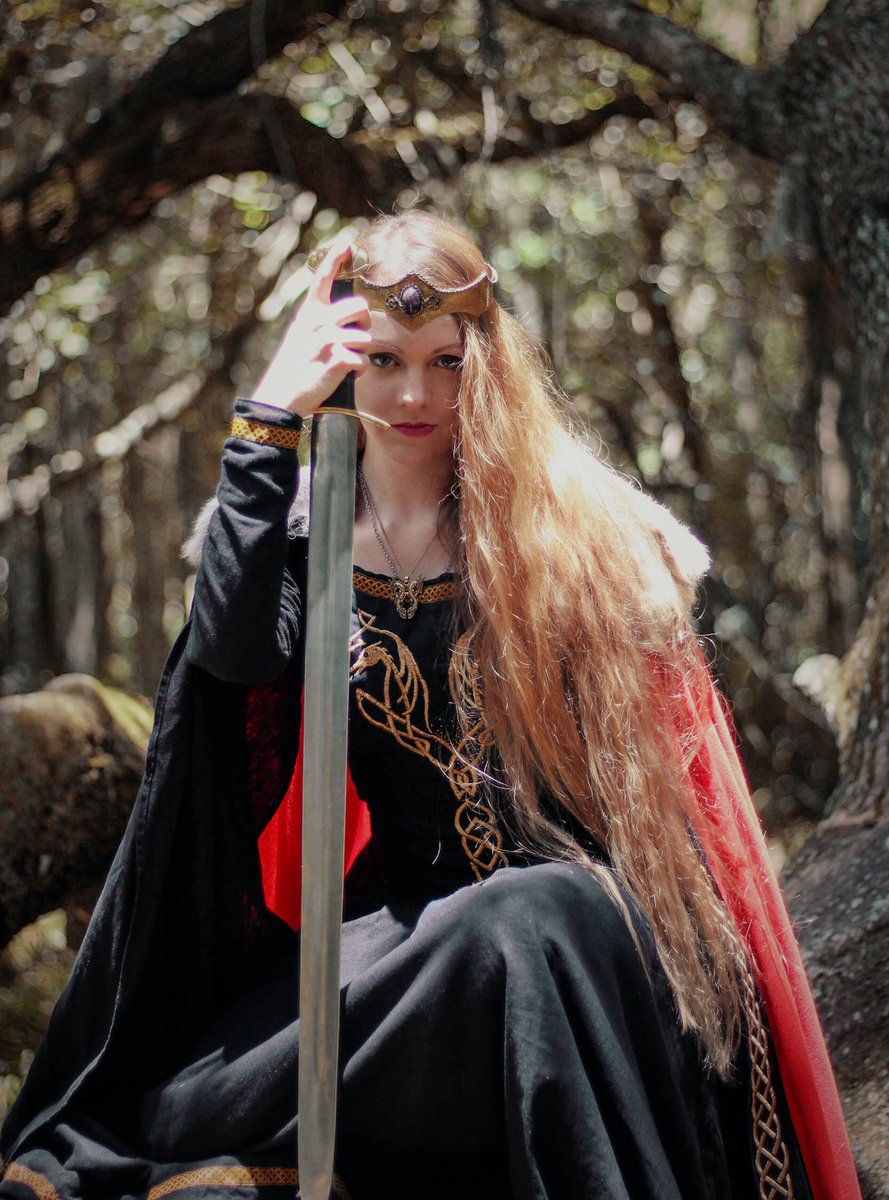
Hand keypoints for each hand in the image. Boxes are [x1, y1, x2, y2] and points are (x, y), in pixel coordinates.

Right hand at [250, 235, 371, 416]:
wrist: (280, 396)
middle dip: (363, 325)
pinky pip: (362, 361)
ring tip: (346, 362)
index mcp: (309, 313)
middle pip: (360, 307)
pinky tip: (346, 375)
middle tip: (353, 339)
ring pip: (365, 337)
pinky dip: (358, 372)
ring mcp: (326, 340)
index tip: (347, 244)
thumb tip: (347, 312)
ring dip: (361, 353)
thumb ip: (319, 321)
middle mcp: (317, 322)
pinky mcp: (335, 360)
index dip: (335, 259)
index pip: (323, 279)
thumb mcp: (300, 337)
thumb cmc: (295, 368)